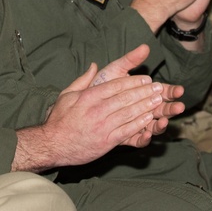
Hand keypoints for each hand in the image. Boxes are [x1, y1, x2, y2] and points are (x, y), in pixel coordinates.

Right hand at [13, 46, 181, 170]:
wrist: (52, 145)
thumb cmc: (58, 119)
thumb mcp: (66, 95)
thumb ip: (82, 80)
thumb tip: (94, 66)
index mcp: (88, 97)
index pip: (115, 86)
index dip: (133, 82)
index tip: (145, 78)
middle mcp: (97, 110)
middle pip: (125, 98)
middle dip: (144, 92)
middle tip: (158, 87)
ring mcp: (103, 126)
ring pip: (129, 113)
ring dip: (146, 106)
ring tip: (159, 100)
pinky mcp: (107, 141)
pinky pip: (127, 130)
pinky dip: (139, 124)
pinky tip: (149, 119)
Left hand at [91, 44, 184, 139]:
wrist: (82, 103)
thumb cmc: (101, 84)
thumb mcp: (115, 70)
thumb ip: (130, 60)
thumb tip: (145, 47)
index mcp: (143, 94)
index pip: (162, 92)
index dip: (171, 92)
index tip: (179, 90)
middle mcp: (143, 109)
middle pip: (162, 110)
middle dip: (171, 108)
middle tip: (179, 106)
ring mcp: (136, 123)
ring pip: (153, 126)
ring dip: (161, 124)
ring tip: (164, 121)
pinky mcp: (127, 136)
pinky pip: (138, 140)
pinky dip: (144, 138)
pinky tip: (146, 133)